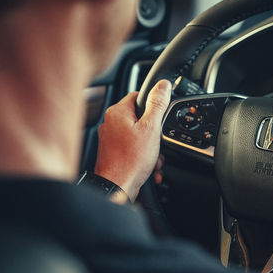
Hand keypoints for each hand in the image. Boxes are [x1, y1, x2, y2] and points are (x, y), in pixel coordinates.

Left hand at [94, 80, 170, 200]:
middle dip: (153, 133)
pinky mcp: (112, 152)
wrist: (117, 187)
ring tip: (153, 158)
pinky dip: (142, 156)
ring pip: (137, 135)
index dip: (152, 106)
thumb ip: (157, 104)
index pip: (138, 96)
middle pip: (139, 118)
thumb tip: (163, 85)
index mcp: (118, 112)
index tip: (159, 117)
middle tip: (157, 142)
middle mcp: (110, 123)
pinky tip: (148, 166)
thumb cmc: (130, 160)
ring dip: (150, 147)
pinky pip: (132, 148)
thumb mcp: (151, 128)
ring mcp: (110, 139)